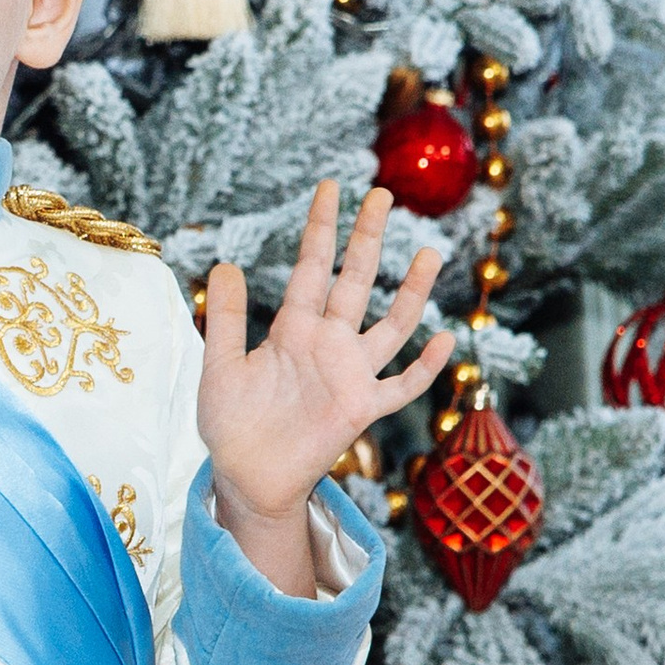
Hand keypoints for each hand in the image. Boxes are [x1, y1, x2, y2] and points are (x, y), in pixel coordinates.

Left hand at [199, 181, 452, 593]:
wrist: (246, 477)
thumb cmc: (231, 424)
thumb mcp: (220, 367)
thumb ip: (228, 319)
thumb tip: (224, 263)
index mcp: (291, 329)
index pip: (310, 268)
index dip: (321, 229)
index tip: (330, 188)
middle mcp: (327, 344)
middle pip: (354, 281)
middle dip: (367, 239)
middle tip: (381, 194)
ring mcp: (349, 375)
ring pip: (390, 325)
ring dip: (410, 291)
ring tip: (428, 252)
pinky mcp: (362, 410)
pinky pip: (402, 386)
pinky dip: (425, 367)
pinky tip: (443, 340)